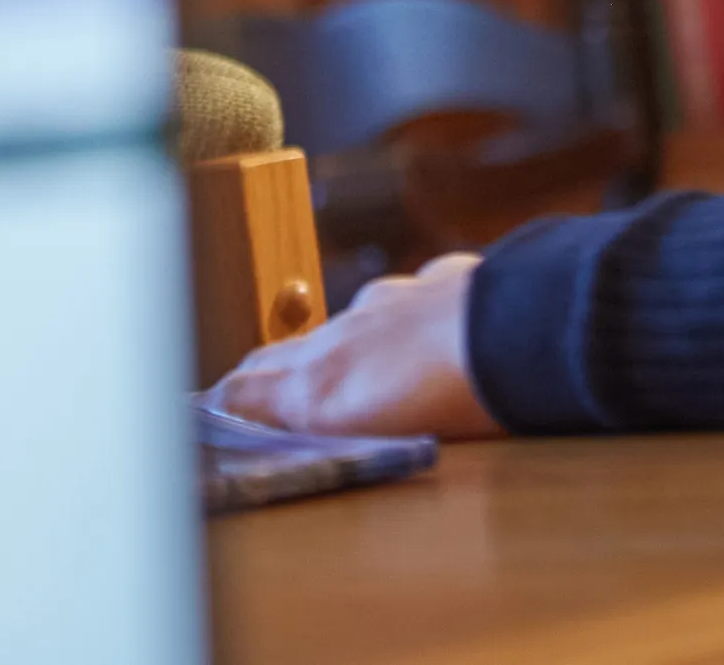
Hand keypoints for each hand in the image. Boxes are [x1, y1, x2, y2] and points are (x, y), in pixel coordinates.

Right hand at [210, 252, 501, 440]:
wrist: (516, 334)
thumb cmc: (453, 403)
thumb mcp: (371, 436)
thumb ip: (318, 415)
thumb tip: (272, 407)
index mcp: (319, 385)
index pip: (248, 389)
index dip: (224, 402)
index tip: (206, 410)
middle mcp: (340, 338)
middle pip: (281, 353)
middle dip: (256, 374)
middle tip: (239, 393)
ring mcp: (385, 306)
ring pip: (335, 328)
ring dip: (320, 350)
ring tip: (320, 371)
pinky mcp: (432, 288)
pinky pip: (394, 307)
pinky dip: (384, 327)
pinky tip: (403, 338)